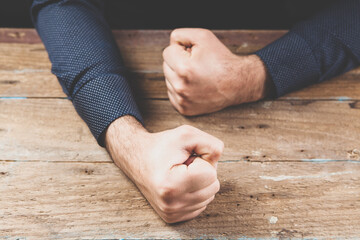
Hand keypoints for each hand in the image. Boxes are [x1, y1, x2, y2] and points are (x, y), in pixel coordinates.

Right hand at [105, 116, 223, 222]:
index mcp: (171, 185)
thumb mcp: (187, 134)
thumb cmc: (163, 145)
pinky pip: (202, 204)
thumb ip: (211, 145)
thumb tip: (218, 161)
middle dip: (202, 171)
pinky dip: (195, 192)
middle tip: (183, 165)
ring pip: (209, 196)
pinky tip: (180, 183)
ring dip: (199, 182)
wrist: (137, 157)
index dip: (200, 160)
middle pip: (213, 186)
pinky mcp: (173, 218)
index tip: (183, 158)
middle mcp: (171, 204)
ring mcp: (171, 213)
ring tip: (180, 173)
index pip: (210, 174)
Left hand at [162, 28, 270, 115]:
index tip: (196, 55)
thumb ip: (180, 35)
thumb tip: (170, 44)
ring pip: (168, 80)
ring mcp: (182, 100)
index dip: (182, 50)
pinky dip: (181, 88)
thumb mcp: (203, 36)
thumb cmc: (222, 59)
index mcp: (183, 69)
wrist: (238, 83)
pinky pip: (172, 94)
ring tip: (197, 76)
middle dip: (179, 62)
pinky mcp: (184, 109)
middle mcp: (181, 87)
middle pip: (166, 66)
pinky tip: (195, 86)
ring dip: (179, 76)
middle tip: (198, 65)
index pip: (167, 52)